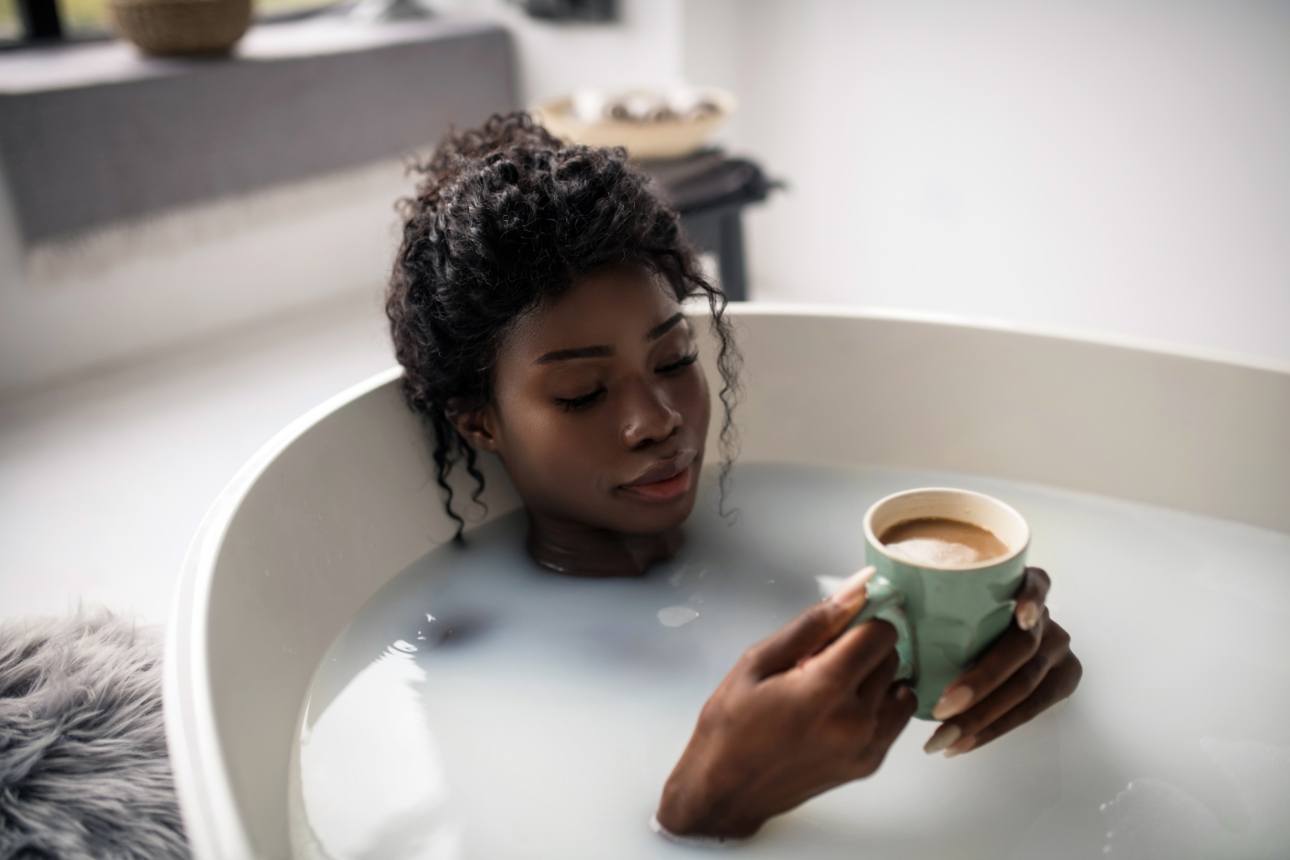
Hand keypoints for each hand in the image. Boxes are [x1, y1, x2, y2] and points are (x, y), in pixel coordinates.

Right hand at [655, 566, 917, 839]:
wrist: (725, 790)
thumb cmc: (731, 726)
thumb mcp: (758, 662)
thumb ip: (812, 625)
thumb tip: (854, 591)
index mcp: (825, 689)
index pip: (879, 634)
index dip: (861, 620)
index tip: (840, 624)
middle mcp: (855, 721)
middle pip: (891, 657)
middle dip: (862, 647)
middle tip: (823, 658)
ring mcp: (866, 746)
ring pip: (899, 686)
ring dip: (875, 676)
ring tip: (834, 684)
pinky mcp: (869, 764)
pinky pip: (895, 718)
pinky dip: (878, 705)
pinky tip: (841, 707)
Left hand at [922, 566, 1081, 756]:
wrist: (988, 642)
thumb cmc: (956, 619)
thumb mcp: (950, 604)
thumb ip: (932, 602)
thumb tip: (876, 605)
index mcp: (1021, 587)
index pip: (1036, 583)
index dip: (1029, 598)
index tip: (1018, 616)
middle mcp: (1045, 617)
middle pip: (1022, 648)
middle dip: (981, 681)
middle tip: (942, 707)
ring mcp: (1058, 649)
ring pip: (1026, 686)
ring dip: (982, 716)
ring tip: (944, 736)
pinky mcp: (1062, 681)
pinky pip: (1030, 711)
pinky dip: (992, 729)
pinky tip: (962, 743)